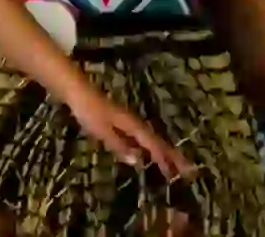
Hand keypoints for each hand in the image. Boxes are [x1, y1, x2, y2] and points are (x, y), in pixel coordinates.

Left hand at [66, 83, 190, 178]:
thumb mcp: (102, 130)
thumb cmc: (88, 110)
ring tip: (172, 165)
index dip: (166, 160)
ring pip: (150, 139)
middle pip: (157, 141)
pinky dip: (147, 147)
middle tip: (188, 170)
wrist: (76, 89)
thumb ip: (118, 145)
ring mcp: (127, 121)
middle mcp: (134, 123)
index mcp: (133, 125)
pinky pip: (139, 137)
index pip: (154, 145)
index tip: (180, 173)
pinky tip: (143, 153)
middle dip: (172, 156)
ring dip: (162, 152)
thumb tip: (137, 161)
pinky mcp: (119, 120)